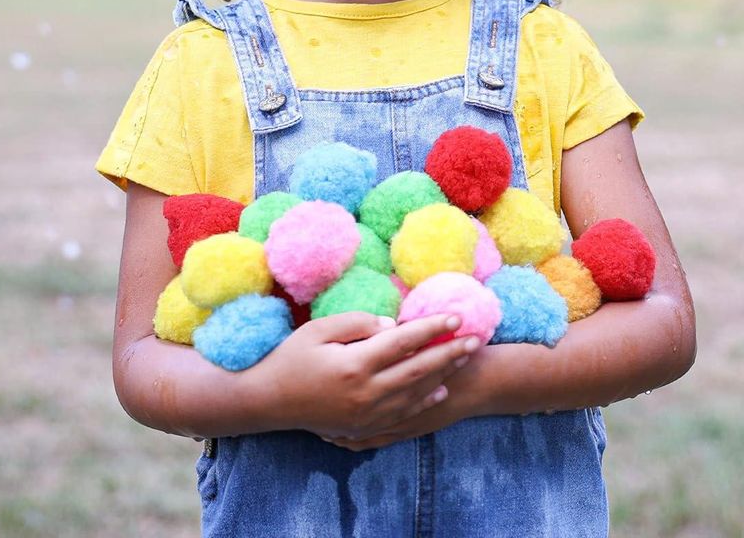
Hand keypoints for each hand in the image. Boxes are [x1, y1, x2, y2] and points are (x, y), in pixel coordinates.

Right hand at [250, 312, 479, 439]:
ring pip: (415, 393)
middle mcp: (366, 393)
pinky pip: (402, 414)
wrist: (268, 402)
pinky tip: (439, 390)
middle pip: (418, 370)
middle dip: (449, 352)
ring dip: (443, 375)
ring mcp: (366, 414)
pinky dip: (424, 401)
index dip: (432, 328)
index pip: (404, 342)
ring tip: (465, 359)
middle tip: (475, 338)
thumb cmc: (291, 357)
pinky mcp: (363, 427)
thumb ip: (358, 324)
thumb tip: (392, 326)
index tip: (455, 316)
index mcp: (356, 364)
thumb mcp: (319, 330)